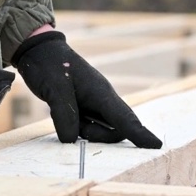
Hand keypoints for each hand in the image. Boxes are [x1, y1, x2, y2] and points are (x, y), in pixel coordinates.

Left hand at [12, 31, 162, 148]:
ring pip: (101, 129)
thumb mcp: (54, 90)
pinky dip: (77, 127)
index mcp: (101, 93)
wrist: (39, 50)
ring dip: (86, 131)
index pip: (125, 118)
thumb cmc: (49, 65)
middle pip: (115, 129)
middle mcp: (102, 99)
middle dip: (99, 137)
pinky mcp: (83, 106)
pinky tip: (62, 115)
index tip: (156, 146)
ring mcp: (93, 103)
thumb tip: (72, 140)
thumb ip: (65, 116)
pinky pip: (88, 124)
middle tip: (75, 128)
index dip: (140, 134)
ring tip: (63, 115)